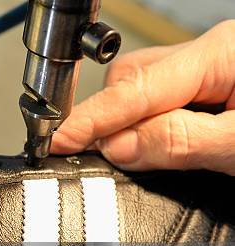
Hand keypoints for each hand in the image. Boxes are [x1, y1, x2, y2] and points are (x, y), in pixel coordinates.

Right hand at [52, 20, 234, 175]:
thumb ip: (180, 142)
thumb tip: (120, 146)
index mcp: (221, 55)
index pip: (135, 89)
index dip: (90, 119)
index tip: (58, 140)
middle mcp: (210, 56)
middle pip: (130, 82)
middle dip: (107, 121)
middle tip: (96, 159)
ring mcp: (210, 71)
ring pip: (142, 94)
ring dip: (127, 127)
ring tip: (128, 158)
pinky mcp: (211, 90)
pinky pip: (160, 104)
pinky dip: (145, 128)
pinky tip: (148, 147)